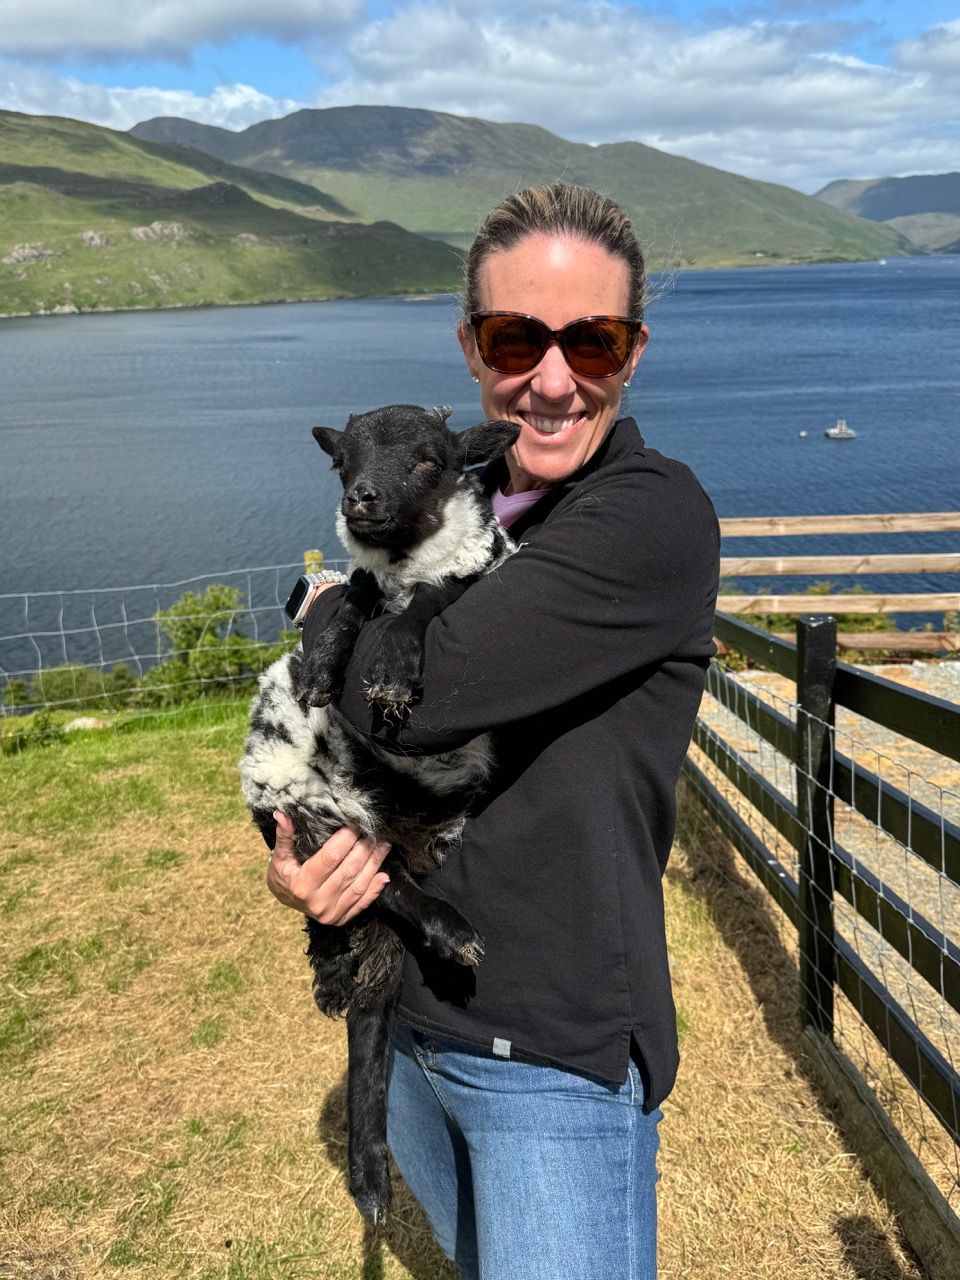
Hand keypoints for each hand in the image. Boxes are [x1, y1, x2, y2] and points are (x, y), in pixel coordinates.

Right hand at [266, 811, 389, 924]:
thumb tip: (282, 815)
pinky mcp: (340, 918)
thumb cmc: (283, 874)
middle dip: (364, 848)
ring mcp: (330, 912)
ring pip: (359, 885)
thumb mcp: (279, 856)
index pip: (330, 858)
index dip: (345, 839)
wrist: (285, 899)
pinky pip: (362, 903)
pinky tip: (383, 874)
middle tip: (374, 832)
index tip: (356, 825)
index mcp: (302, 885)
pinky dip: (375, 888)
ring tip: (383, 846)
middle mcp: (317, 901)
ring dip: (374, 864)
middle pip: (349, 870)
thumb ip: (284, 836)